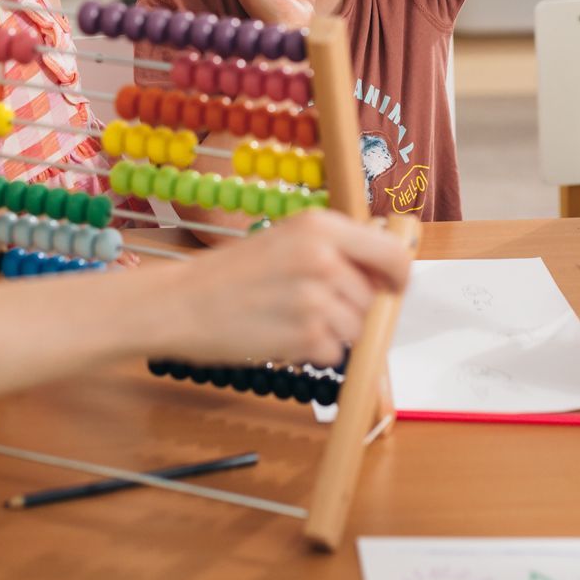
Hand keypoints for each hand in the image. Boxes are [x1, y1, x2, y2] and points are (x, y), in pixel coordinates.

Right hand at [167, 211, 411, 364]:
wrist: (180, 302)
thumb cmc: (230, 273)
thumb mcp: (286, 238)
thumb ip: (337, 249)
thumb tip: (387, 271)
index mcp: (322, 225)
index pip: (392, 254)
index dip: (399, 276)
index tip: (394, 288)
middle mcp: (324, 258)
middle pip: (373, 298)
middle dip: (351, 308)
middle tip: (307, 304)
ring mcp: (316, 299)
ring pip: (356, 329)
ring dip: (330, 332)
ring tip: (288, 317)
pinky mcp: (306, 337)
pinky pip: (333, 353)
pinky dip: (312, 352)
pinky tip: (280, 334)